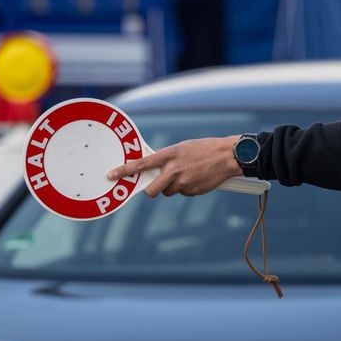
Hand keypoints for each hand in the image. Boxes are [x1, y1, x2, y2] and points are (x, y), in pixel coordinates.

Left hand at [107, 136, 241, 197]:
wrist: (229, 156)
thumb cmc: (206, 148)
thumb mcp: (183, 147)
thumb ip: (168, 157)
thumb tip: (154, 167)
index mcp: (169, 155)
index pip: (141, 164)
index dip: (124, 171)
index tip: (111, 175)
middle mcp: (174, 170)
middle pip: (152, 190)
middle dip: (153, 190)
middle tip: (159, 184)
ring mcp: (184, 182)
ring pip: (169, 192)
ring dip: (174, 187)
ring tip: (189, 175)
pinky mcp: (193, 191)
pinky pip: (184, 193)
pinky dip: (188, 188)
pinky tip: (198, 178)